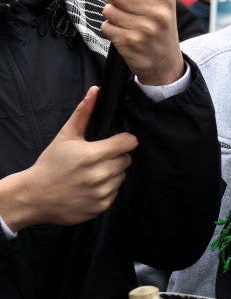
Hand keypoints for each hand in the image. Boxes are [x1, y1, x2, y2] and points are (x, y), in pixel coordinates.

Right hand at [0, 87, 138, 229]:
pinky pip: (114, 193)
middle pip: (126, 160)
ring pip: (121, 177)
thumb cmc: (50, 164)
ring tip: (91, 173)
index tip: (115, 141)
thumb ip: (83, 113)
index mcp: (94, 155)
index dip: (124, 140)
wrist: (33, 196)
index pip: (129, 143)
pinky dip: (106, 190)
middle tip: (96, 159)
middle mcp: (100, 174)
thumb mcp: (65, 136)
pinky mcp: (101, 207)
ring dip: (111, 174)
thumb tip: (96, 91)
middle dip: (115, 157)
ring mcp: (101, 192)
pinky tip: (89, 187)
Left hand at [102, 0, 184, 84]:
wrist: (165, 61)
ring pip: (108, 10)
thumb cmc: (161, 24)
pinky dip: (110, 30)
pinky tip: (124, 34)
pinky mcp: (130, 43)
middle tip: (129, 9)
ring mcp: (144, 29)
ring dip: (113, 16)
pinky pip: (106, 27)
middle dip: (117, 1)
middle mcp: (157, 12)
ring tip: (127, 22)